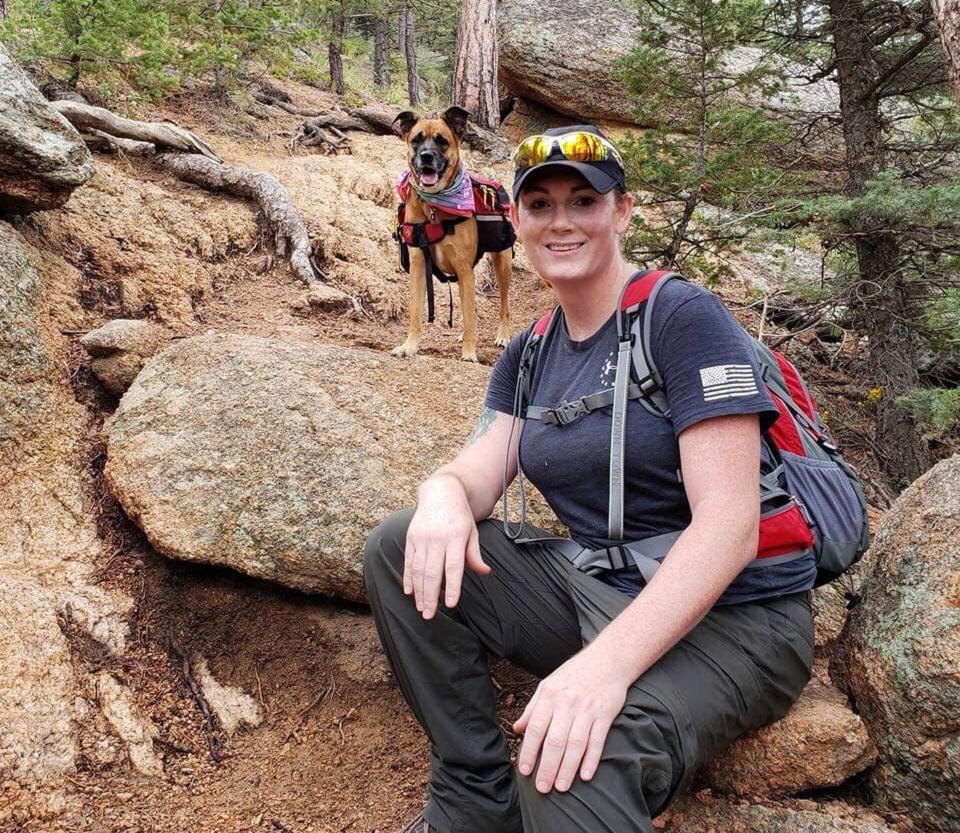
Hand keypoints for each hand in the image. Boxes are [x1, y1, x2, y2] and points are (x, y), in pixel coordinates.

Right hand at [405, 475, 489, 618]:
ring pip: (418, 569)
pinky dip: (408, 577)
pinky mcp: (411, 537)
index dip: (452, 586)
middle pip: (432, 572)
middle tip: (429, 616)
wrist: (441, 493)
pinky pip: (408, 561)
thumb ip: (474, 554)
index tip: (450, 604)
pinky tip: (409, 592)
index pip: (453, 567)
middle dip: (430, 596)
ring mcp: (422, 538)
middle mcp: (437, 539)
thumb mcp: (472, 532)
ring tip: (421, 608)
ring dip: (418, 591)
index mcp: (455, 537)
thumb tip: (485, 572)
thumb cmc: (460, 516)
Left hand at [513, 650, 628, 792]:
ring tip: (561, 787)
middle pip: (555, 741)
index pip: (536, 728)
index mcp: (550, 695)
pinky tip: (586, 775)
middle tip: (542, 788)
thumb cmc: (575, 674)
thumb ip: (532, 708)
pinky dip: (591, 759)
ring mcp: (587, 709)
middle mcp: (568, 703)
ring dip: (568, 768)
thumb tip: (517, 729)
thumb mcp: (548, 685)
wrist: (608, 660)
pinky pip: (597, 741)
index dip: (529, 751)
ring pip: (576, 744)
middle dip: (547, 767)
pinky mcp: (605, 714)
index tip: (525, 770)